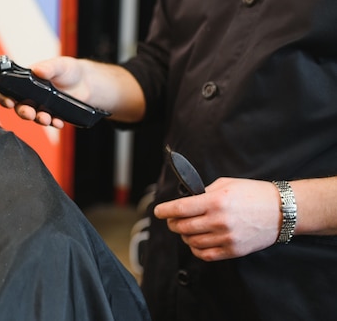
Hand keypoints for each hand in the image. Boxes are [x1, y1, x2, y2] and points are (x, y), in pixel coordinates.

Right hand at [0, 56, 88, 128]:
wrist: (87, 81)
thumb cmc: (69, 70)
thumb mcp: (59, 65)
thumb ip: (48, 67)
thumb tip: (37, 70)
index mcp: (27, 82)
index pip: (9, 91)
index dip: (5, 98)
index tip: (9, 102)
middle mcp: (32, 96)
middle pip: (20, 107)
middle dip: (23, 112)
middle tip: (29, 113)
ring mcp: (43, 106)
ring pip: (35, 117)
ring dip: (38, 119)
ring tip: (45, 118)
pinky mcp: (54, 114)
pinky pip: (51, 122)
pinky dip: (54, 123)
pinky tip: (58, 121)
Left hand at [153, 177, 281, 260]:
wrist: (282, 210)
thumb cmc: (254, 194)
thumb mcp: (226, 184)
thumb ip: (204, 192)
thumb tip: (187, 200)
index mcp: (215, 201)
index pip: (180, 208)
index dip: (164, 210)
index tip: (157, 211)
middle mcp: (219, 221)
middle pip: (182, 226)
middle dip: (172, 223)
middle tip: (171, 219)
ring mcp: (226, 237)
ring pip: (191, 241)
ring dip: (184, 235)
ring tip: (185, 229)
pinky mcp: (233, 250)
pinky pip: (206, 254)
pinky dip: (196, 249)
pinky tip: (196, 242)